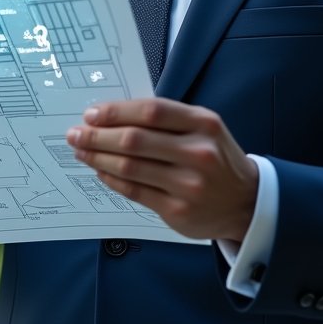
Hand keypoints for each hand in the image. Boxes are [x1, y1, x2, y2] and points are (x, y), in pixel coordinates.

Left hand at [66, 98, 258, 241]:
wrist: (247, 202)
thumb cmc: (217, 157)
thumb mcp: (204, 127)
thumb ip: (167, 120)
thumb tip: (113, 116)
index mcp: (204, 124)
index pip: (152, 112)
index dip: (117, 111)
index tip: (91, 114)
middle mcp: (198, 152)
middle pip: (136, 140)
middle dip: (98, 136)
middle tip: (76, 133)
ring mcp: (188, 185)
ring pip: (131, 168)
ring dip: (99, 158)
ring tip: (81, 151)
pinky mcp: (178, 211)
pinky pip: (135, 192)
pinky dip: (112, 180)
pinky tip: (100, 172)